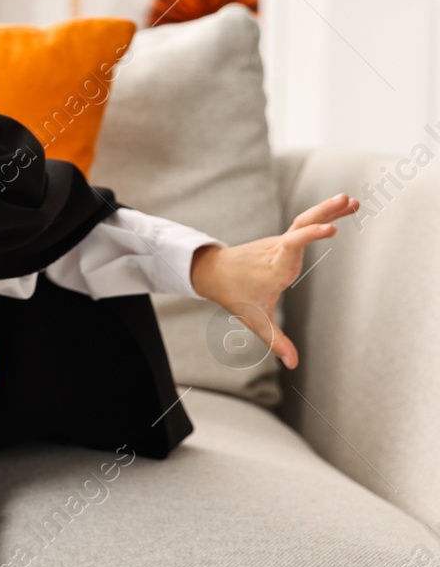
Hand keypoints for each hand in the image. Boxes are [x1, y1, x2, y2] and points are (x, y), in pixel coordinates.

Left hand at [189, 193, 359, 368]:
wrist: (213, 272)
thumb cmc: (235, 296)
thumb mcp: (255, 320)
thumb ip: (277, 341)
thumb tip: (293, 365)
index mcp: (275, 267)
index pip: (292, 246)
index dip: (309, 236)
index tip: (329, 230)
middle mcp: (278, 250)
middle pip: (301, 225)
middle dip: (324, 213)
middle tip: (348, 201)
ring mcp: (280, 242)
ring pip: (304, 221)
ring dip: (328, 210)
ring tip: (353, 201)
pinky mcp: (282, 240)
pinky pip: (304, 225)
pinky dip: (322, 216)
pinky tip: (340, 211)